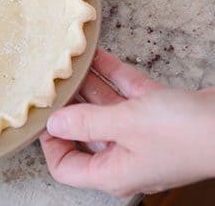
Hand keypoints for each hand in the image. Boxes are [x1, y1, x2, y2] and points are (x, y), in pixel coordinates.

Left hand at [40, 49, 214, 196]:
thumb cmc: (185, 133)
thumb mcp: (125, 125)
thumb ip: (86, 122)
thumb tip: (54, 122)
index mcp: (113, 172)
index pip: (66, 167)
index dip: (50, 143)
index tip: (42, 115)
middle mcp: (125, 157)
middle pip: (84, 133)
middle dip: (69, 107)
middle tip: (51, 84)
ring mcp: (143, 136)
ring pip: (106, 110)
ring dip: (88, 86)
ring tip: (67, 64)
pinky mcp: (159, 115)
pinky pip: (127, 95)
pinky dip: (112, 76)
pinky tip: (96, 55)